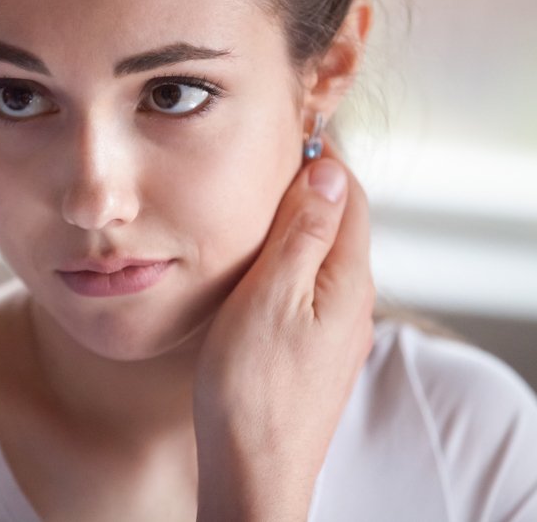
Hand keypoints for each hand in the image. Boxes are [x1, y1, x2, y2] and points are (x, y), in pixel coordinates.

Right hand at [194, 145, 374, 521]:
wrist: (254, 470)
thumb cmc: (252, 389)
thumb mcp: (271, 298)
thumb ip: (302, 234)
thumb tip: (328, 172)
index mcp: (346, 280)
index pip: (348, 194)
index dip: (319, 157)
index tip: (283, 132)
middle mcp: (352, 302)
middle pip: (339, 222)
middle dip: (307, 186)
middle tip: (260, 159)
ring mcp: (335, 329)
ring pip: (321, 256)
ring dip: (294, 224)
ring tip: (250, 204)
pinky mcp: (314, 350)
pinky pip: (309, 287)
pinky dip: (287, 262)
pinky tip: (254, 268)